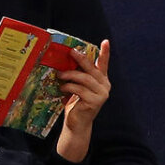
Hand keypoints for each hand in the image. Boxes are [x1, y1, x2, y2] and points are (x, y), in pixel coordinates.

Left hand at [56, 40, 110, 162]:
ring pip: (84, 78)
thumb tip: (65, 60)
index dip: (105, 52)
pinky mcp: (95, 101)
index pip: (103, 64)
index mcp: (101, 80)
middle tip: (71, 52)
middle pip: (92, 69)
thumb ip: (77, 74)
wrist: (77, 123)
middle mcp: (105, 85)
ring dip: (70, 75)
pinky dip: (68, 86)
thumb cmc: (75, 102)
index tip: (105, 41)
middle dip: (81, 59)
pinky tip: (62, 88)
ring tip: (59, 75)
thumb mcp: (77, 86)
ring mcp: (102, 94)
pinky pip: (80, 89)